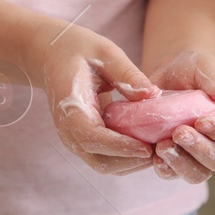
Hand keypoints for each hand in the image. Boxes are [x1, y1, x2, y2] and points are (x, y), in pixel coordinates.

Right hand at [29, 23, 159, 174]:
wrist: (52, 55)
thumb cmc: (78, 49)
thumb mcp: (104, 52)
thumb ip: (127, 74)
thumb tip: (153, 94)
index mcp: (70, 108)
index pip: (92, 138)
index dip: (120, 147)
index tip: (147, 148)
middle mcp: (69, 131)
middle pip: (100, 161)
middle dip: (131, 161)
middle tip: (162, 151)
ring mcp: (75, 139)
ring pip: (104, 165)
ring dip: (132, 163)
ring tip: (160, 150)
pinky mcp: (85, 140)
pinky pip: (106, 158)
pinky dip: (127, 158)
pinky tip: (149, 146)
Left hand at [142, 50, 214, 182]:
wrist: (170, 75)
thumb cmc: (195, 70)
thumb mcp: (207, 67)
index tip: (201, 122)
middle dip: (199, 149)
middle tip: (179, 132)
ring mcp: (199, 155)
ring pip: (198, 173)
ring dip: (181, 164)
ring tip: (162, 146)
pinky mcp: (178, 160)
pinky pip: (174, 174)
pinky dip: (165, 169)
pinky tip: (154, 157)